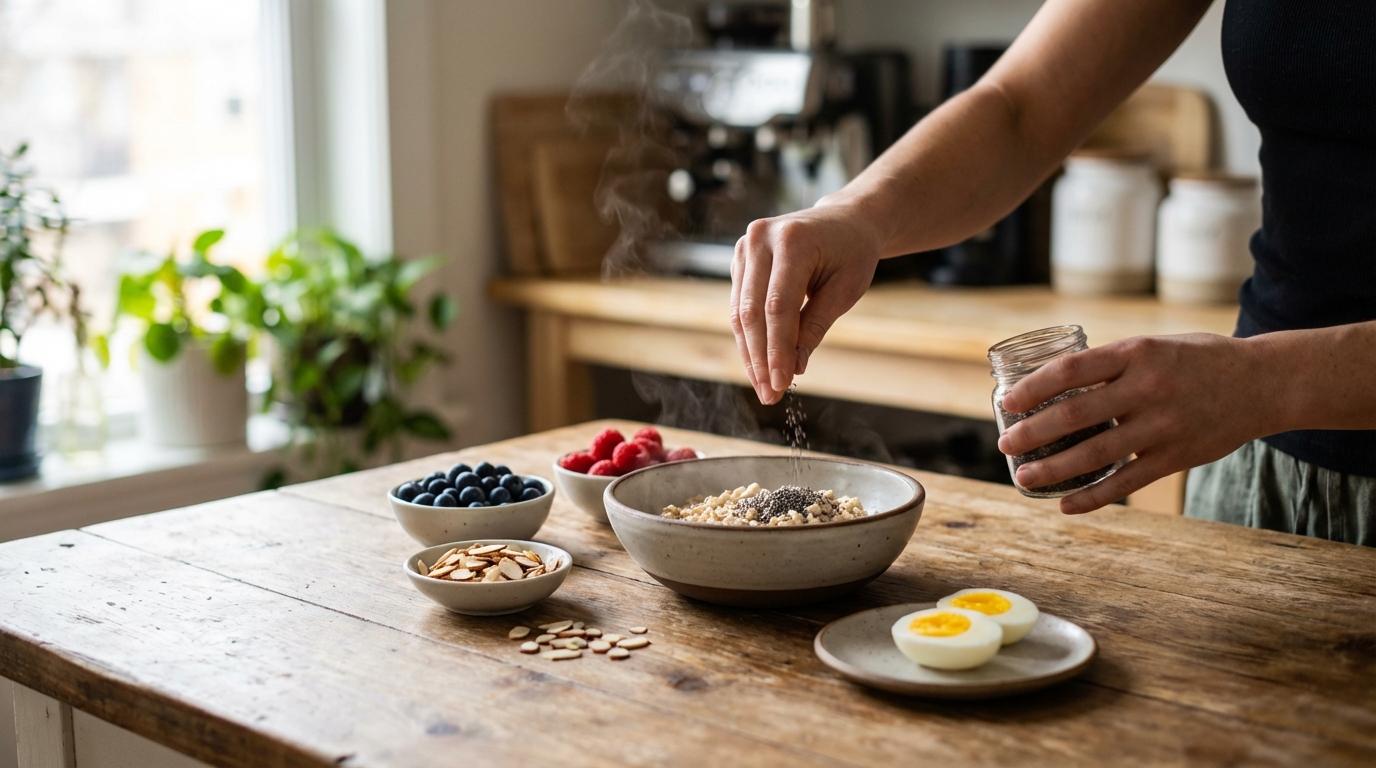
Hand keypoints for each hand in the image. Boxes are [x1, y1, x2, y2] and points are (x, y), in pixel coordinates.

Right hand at [730, 201, 884, 403]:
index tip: (782, 385)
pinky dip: (749, 337)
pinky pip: (739, 305)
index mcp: (792, 241)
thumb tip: (794, 368)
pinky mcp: (739, 258)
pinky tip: (760, 363)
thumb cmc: (851, 253)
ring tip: (764, 387)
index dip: (777, 350)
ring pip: (740, 312)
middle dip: (760, 359)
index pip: (778, 308)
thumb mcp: (845, 290)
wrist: (845, 220)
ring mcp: (744, 246)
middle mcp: (760, 239)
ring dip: (750, 353)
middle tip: (770, 395)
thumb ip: (815, 326)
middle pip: (752, 312)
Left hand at [996, 333, 1280, 513]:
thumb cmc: (1199, 360)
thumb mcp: (1154, 345)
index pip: (1070, 370)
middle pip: (1074, 415)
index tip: (1006, 402)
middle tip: (1005, 444)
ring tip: (1024, 477)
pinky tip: (1065, 505)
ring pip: (1095, 455)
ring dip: (1052, 469)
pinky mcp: (1176, 456)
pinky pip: (1126, 483)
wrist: (1264, 383)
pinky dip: (1092, 497)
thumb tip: (1055, 383)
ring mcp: (1162, 426)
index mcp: (1136, 353)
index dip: (1032, 388)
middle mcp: (1147, 389)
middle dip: (1031, 433)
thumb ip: (1111, 364)